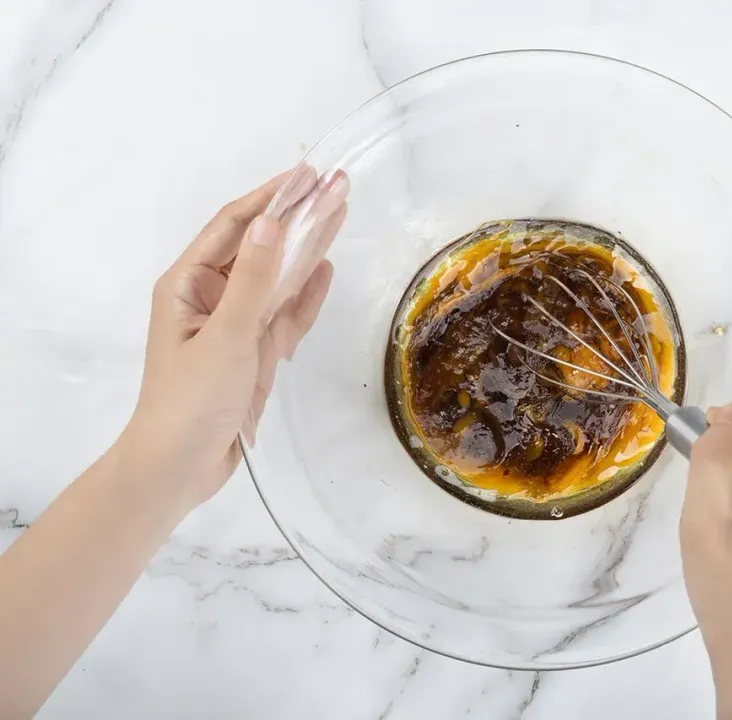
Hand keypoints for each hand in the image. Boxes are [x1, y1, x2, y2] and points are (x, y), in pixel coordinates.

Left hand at [124, 167, 348, 509]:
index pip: (235, 226)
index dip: (271, 197)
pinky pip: (284, 315)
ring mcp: (235, 326)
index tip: (308, 174)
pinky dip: (305, 294)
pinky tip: (325, 268)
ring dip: (308, 249)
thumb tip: (274, 223)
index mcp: (189, 285)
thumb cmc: (191, 401)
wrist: (180, 468)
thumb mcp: (225, 338)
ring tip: (341, 213)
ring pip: (278, 279)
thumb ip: (254, 281)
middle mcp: (212, 298)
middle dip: (298, 216)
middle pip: (262, 247)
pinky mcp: (254, 353)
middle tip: (338, 185)